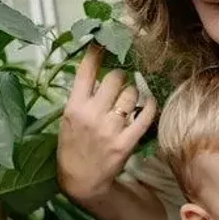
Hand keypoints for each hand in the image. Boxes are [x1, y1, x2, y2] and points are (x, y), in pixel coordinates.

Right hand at [57, 45, 156, 202]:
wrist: (82, 179)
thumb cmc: (74, 145)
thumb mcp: (68, 118)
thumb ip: (82, 96)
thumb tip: (98, 70)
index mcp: (73, 106)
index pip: (86, 71)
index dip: (97, 52)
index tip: (104, 40)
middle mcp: (92, 115)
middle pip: (115, 78)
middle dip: (121, 75)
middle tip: (121, 80)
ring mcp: (110, 128)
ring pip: (131, 93)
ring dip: (134, 92)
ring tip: (129, 98)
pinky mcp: (127, 142)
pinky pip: (145, 115)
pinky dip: (150, 105)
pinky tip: (149, 103)